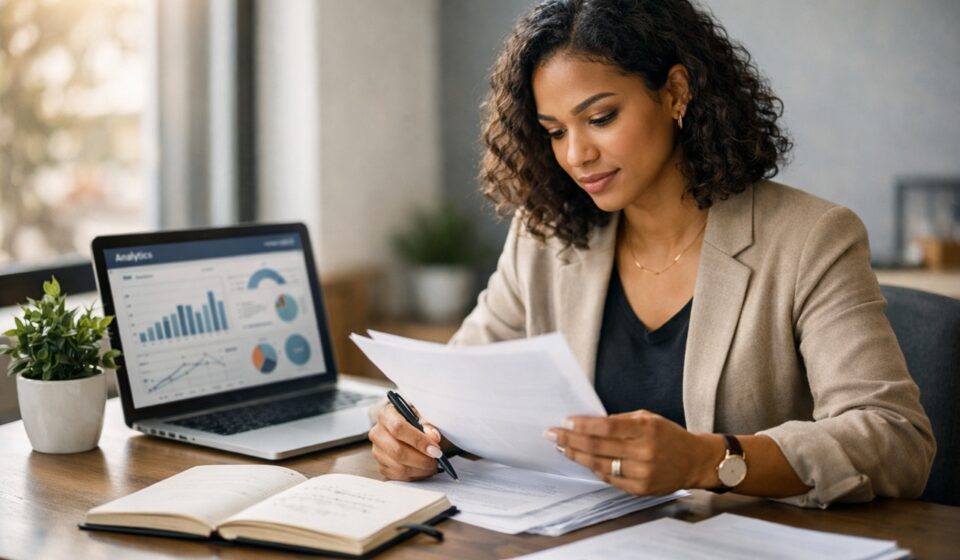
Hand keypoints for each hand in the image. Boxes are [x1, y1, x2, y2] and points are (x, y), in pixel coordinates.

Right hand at [369, 402, 444, 480]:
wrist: (404, 426)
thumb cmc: (414, 419)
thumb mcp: (421, 414)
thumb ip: (428, 424)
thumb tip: (434, 437)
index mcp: (386, 414)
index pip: (398, 428)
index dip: (418, 440)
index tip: (435, 449)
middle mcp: (377, 433)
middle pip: (397, 451)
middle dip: (421, 459)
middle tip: (437, 459)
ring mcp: (376, 451)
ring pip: (398, 467)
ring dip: (420, 469)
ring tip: (433, 465)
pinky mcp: (380, 466)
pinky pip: (397, 477)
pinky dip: (414, 476)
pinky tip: (424, 470)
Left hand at [546, 410, 720, 494]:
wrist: (694, 461)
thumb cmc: (668, 435)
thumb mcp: (648, 418)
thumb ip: (620, 421)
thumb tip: (588, 423)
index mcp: (645, 429)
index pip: (606, 427)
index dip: (582, 425)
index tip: (565, 422)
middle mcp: (643, 452)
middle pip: (597, 447)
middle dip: (570, 440)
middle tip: (552, 434)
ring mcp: (641, 473)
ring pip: (599, 465)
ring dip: (577, 456)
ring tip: (562, 448)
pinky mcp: (640, 489)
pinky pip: (609, 479)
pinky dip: (594, 469)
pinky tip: (583, 461)